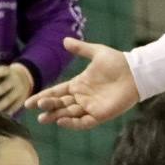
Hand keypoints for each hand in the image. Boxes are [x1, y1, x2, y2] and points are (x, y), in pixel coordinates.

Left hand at [0, 63, 33, 114]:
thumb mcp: (1, 72)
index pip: (1, 72)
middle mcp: (14, 80)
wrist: (25, 78)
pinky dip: (5, 112)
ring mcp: (19, 91)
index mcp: (7, 71)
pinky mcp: (21, 100)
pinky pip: (13, 107)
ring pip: (9, 99)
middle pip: (4, 87)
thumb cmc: (4, 77)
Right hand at [24, 38, 139, 129]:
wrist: (135, 72)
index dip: (43, 96)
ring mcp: (90, 107)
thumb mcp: (97, 52)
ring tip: (43, 118)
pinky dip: (73, 123)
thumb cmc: (118, 62)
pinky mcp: (100, 115)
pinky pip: (84, 122)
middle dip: (47, 106)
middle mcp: (82, 97)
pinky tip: (61, 122)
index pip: (56, 92)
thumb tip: (65, 41)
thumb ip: (81, 49)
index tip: (29, 102)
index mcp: (79, 84)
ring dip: (56, 116)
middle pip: (60, 104)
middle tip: (35, 108)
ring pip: (68, 114)